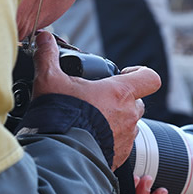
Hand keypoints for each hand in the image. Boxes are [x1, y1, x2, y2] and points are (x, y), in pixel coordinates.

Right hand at [32, 31, 160, 169]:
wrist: (58, 156)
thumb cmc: (59, 116)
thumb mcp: (49, 80)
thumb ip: (48, 56)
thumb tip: (43, 37)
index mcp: (119, 93)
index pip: (149, 78)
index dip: (140, 74)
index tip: (125, 75)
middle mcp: (128, 115)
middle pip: (138, 101)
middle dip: (123, 99)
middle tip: (101, 99)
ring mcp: (126, 138)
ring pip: (130, 124)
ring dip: (117, 120)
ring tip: (93, 120)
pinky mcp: (119, 157)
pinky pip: (122, 145)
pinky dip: (110, 140)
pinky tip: (90, 137)